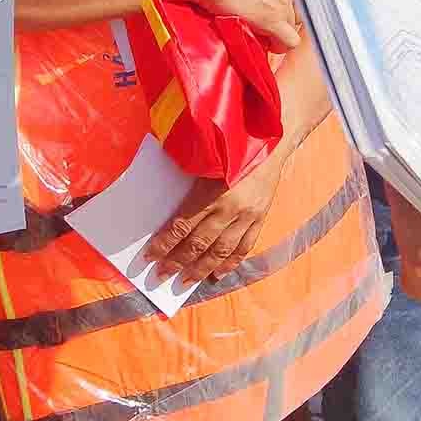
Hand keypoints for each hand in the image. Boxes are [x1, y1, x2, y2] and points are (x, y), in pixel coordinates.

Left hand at [149, 149, 283, 283]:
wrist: (270, 140)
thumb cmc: (232, 144)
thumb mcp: (206, 160)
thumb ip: (188, 182)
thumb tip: (165, 206)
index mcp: (212, 193)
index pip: (182, 226)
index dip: (164, 244)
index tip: (150, 256)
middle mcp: (230, 209)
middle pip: (199, 243)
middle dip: (178, 261)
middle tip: (162, 274)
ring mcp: (247, 216)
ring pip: (221, 251)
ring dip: (202, 268)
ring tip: (186, 281)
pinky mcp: (260, 218)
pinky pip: (245, 247)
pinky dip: (231, 263)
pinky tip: (219, 273)